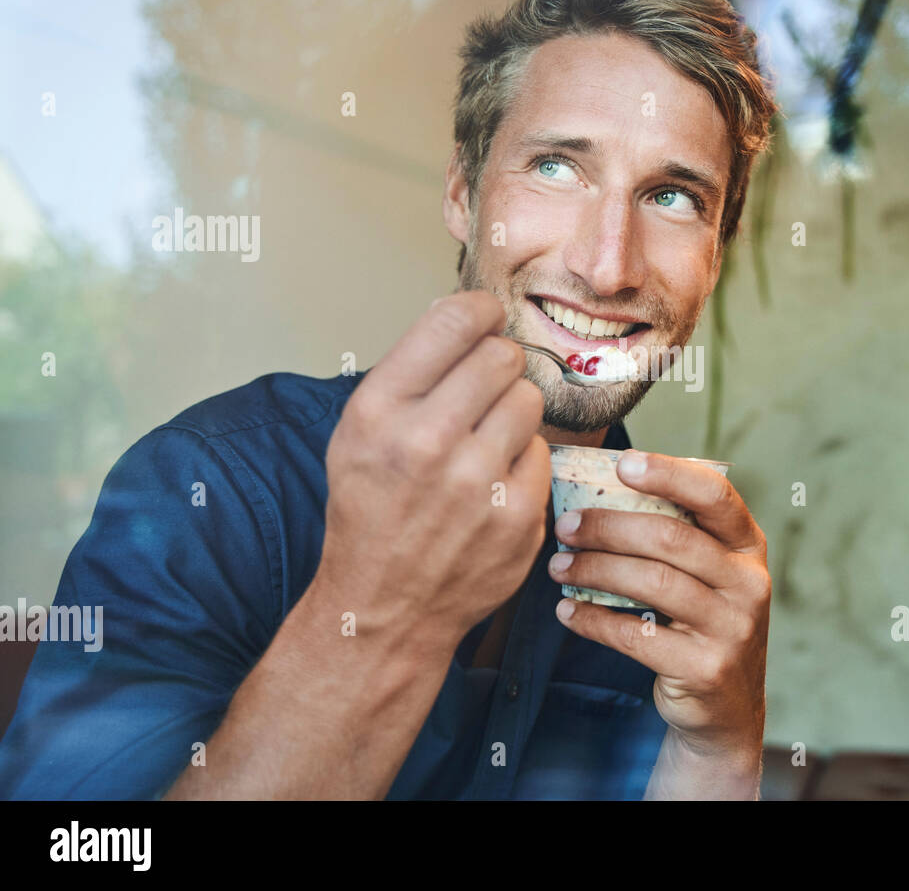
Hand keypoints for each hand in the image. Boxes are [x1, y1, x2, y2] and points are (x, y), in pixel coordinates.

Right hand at [316, 290, 550, 650]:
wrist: (384, 605)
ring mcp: (476, 483)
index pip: (454, 320)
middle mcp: (425, 441)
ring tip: (484, 440)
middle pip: (503, 355)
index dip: (480, 311)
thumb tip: (469, 315)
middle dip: (498, 364)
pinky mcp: (517, 516)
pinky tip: (493, 484)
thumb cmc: (372, 510)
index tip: (485, 318)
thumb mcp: (359, 433)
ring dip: (513, 411)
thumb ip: (411, 373)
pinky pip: (540, 452)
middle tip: (483, 389)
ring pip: (529, 399)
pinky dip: (521, 463)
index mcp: (379, 411)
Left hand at [548, 451, 769, 766]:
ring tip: (558, 566)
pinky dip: (594, 619)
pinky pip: (637, 635)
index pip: (715, 495)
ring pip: (652, 583)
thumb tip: (600, 493)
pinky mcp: (705, 668)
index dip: (669, 473)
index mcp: (749, 546)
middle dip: (609, 527)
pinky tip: (568, 610)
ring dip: (595, 570)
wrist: (727, 707)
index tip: (622, 464)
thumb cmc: (703, 622)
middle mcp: (748, 583)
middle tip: (566, 525)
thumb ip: (677, 536)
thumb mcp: (709, 575)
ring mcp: (731, 628)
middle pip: (672, 538)